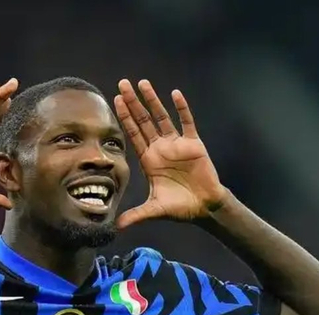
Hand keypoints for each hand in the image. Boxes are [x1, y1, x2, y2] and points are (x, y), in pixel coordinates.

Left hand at [113, 79, 227, 228]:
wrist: (203, 207)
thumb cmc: (179, 207)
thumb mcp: (154, 210)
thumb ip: (136, 215)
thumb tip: (116, 227)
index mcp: (148, 159)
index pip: (132, 134)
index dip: (124, 118)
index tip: (115, 101)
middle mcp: (160, 148)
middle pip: (143, 120)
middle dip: (132, 103)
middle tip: (122, 84)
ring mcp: (176, 144)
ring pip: (162, 117)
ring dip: (152, 100)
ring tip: (142, 83)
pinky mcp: (194, 144)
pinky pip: (187, 123)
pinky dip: (181, 109)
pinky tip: (175, 94)